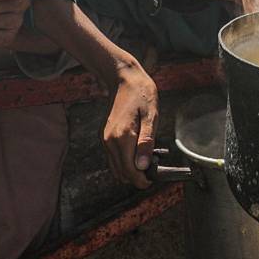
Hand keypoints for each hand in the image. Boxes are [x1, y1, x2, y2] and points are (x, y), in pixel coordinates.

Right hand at [102, 63, 157, 188]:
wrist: (124, 78)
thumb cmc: (142, 94)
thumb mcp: (151, 116)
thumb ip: (147, 142)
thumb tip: (143, 166)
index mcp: (122, 137)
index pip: (130, 171)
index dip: (142, 180)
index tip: (153, 179)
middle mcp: (110, 141)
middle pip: (122, 173)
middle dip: (137, 177)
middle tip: (154, 169)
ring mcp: (106, 139)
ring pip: (116, 168)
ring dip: (130, 171)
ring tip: (147, 161)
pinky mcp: (105, 137)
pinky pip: (114, 158)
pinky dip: (124, 163)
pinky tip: (138, 154)